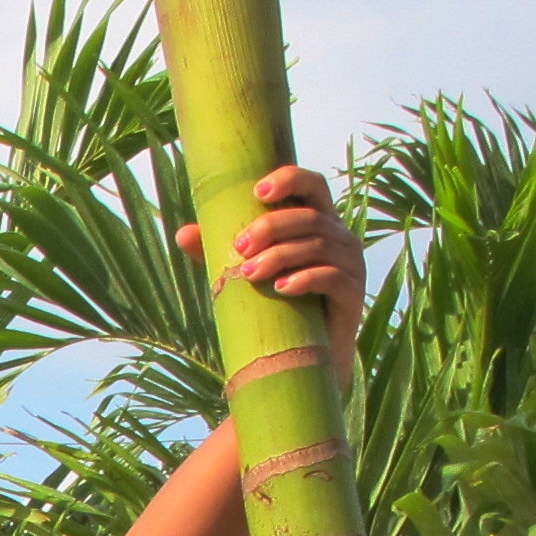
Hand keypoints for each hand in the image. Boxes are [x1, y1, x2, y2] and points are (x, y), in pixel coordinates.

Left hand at [176, 164, 364, 383]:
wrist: (304, 356)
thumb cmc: (275, 304)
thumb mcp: (244, 272)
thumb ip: (217, 252)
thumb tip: (182, 233)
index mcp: (317, 221)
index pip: (311, 184)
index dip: (289, 180)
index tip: (256, 193)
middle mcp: (339, 236)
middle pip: (310, 216)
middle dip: (272, 227)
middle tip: (239, 248)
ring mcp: (351, 263)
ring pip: (319, 245)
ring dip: (281, 256)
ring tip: (250, 274)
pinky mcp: (353, 293)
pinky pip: (333, 278)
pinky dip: (306, 280)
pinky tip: (281, 288)